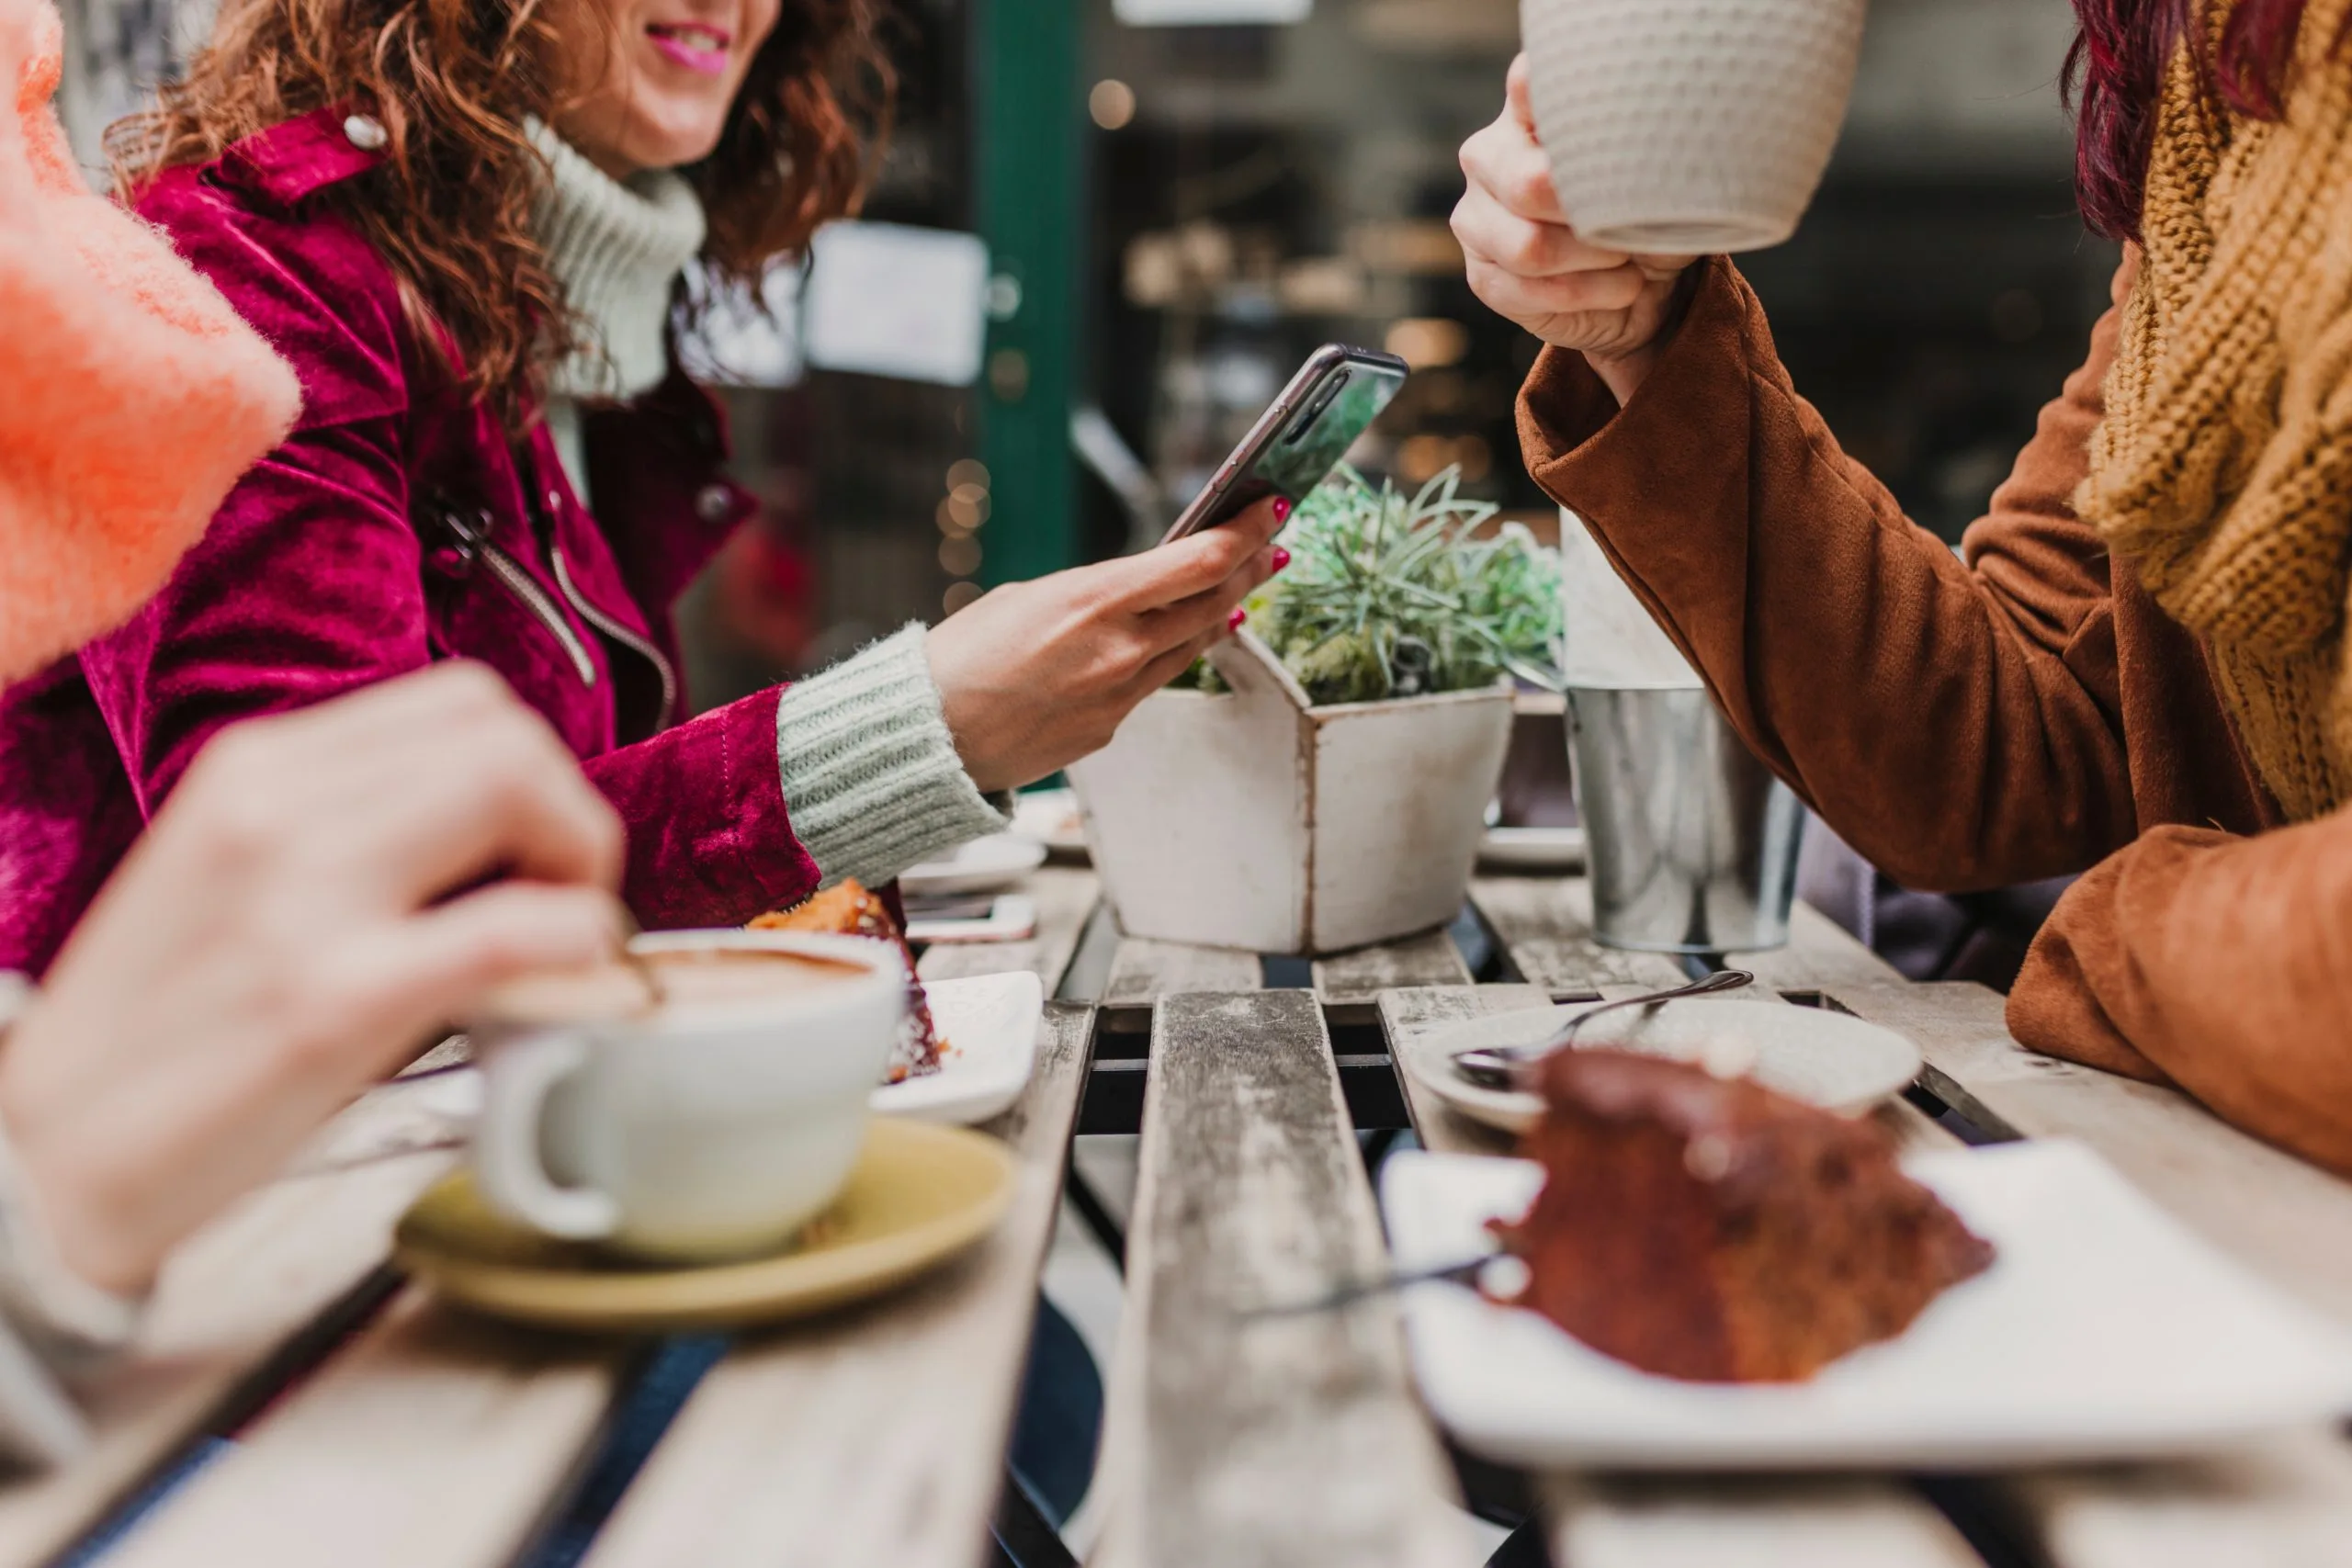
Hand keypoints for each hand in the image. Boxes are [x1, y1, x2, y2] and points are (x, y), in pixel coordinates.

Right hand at [1, 664, 627, 1293]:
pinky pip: (511, 927)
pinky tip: (568, 975)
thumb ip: (354, 828)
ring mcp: (303, 899)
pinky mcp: (332, 1000)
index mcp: (256, 770)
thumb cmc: (165, 1030)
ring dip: (581, 862)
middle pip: (504, 733)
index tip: (536, 846)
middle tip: (566, 890)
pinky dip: (578, 940)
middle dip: (569, 806)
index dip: (532, 769)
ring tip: (561, 934)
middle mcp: (276, 809)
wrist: (44, 1159)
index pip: (461, 704)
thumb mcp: (241, 877)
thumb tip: (502, 831)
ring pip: (516, 787)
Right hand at [927, 498, 1286, 791]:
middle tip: (1274, 541)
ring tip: (1246, 586)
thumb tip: (1143, 589)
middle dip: (1252, 565)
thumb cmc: (964, 655)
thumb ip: (1097, 593)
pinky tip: (1184, 636)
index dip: (1247, 531)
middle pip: (1216, 601)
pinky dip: (1176, 652)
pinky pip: (1155, 681)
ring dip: (1227, 610)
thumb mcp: (1029, 597)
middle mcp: (1120, 649)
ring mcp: (1121, 694)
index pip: (1200, 561)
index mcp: (1095, 601)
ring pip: (1195, 644)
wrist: (931, 734)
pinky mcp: (1111, 727)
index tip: (1271, 507)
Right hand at [1453, 54, 1697, 403]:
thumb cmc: (1650, 215)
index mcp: (1531, 109)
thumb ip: (1649, 158)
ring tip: (1626, 258)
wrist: (1642, 288)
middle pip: (1529, 184)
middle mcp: (1490, 154)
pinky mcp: (1482, 274)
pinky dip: (1589, 294)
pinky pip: (1531, 291)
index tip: (1604, 116)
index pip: (1528, 82)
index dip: (1554, 97)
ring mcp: (1476, 216)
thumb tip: (1649, 170)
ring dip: (1597, 261)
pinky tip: (1614, 287)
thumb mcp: (1664, 179)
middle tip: (1630, 223)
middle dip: (1594, 213)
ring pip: (1530, 247)